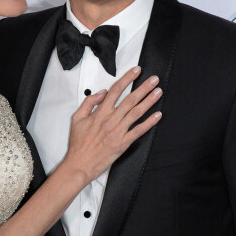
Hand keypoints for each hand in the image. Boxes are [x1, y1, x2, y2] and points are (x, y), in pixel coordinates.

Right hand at [65, 67, 160, 183]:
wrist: (80, 164)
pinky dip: (149, 123)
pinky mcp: (123, 144)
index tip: (136, 71)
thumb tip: (102, 93)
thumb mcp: (77, 118)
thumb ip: (89, 102)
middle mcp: (111, 120)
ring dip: (149, 101)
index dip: (127, 78)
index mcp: (100, 113)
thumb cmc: (78, 144)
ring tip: (158, 92)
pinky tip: (157, 115)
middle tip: (154, 79)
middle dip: (144, 87)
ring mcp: (118, 132)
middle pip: (130, 99)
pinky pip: (138, 131)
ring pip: (136, 112)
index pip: (116, 90)